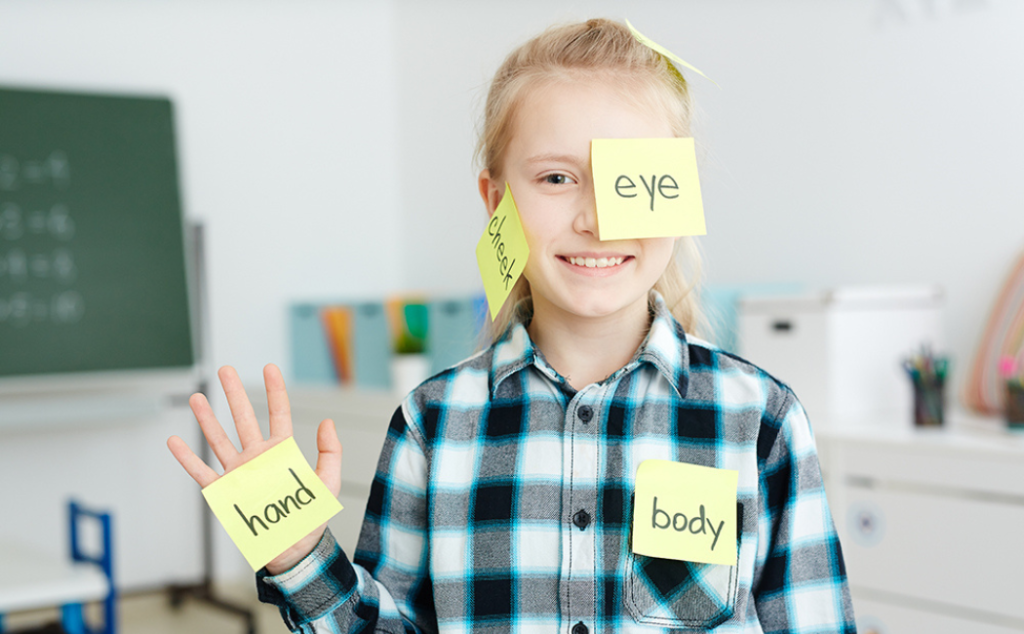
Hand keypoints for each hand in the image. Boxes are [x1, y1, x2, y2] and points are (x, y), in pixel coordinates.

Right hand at [167, 363, 341, 574]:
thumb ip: (330, 452)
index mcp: (282, 452)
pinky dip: (187, 459)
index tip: (270, 368)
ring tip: (196, 397)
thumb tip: (327, 422)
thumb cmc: (310, 517)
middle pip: (244, 419)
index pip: (278, 414)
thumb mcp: (328, 482)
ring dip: (207, 419)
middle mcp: (258, 457)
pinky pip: (203, 473)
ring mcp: (239, 473)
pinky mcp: (225, 493)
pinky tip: (175, 442)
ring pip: (219, 440)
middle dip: (234, 394)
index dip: (275, 391)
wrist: (292, 550)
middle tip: (226, 370)